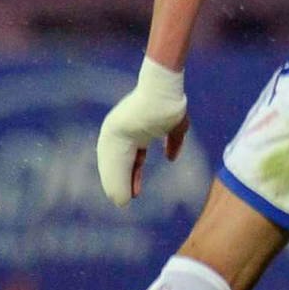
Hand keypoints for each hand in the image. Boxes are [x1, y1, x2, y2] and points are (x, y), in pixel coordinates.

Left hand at [96, 58, 188, 206]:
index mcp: (134, 131)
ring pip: (113, 164)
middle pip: (119, 163)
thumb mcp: (176, 127)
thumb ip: (173, 142)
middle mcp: (120, 132)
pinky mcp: (112, 132)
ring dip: (116, 183)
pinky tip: (118, 189)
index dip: (133, 175)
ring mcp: (114, 132)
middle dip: (123, 181)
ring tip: (118, 200)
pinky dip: (116, 176)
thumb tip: (171, 158)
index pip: (132, 159)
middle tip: (124, 200)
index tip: (135, 191)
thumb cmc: (171, 103)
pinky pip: (112, 159)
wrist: (164, 89)